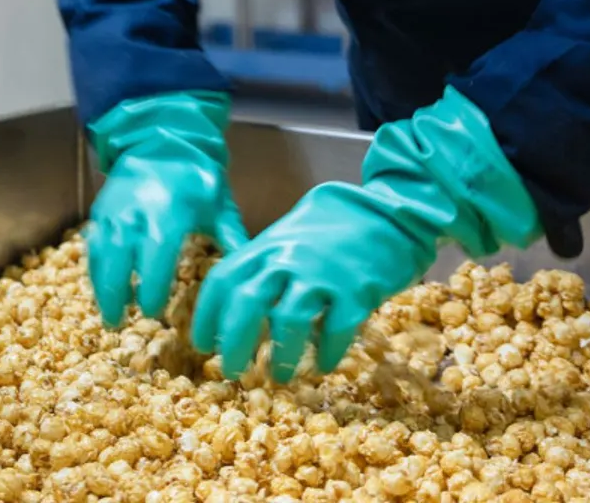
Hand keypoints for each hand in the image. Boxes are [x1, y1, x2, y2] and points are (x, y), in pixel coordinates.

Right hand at [83, 91, 246, 327]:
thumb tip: (252, 276)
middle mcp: (137, 211)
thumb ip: (232, 240)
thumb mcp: (219, 206)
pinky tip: (100, 288)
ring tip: (108, 313)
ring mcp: (116, 209)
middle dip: (117, 292)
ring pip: (101, 251)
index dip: (151, 284)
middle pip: (120, 257)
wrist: (163, 141)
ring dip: (101, 284)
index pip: (156, 254)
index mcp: (169, 212)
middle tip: (119, 322)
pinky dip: (94, 267)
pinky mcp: (102, 209)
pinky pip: (93, 241)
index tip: (152, 311)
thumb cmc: (196, 177)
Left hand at [191, 87, 540, 382]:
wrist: (388, 212)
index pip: (223, 280)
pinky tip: (324, 364)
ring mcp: (322, 274)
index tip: (201, 343)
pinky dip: (327, 352)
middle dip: (235, 342)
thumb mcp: (289, 236)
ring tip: (280, 377)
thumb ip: (264, 264)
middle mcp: (288, 258)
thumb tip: (237, 303)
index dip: (208, 315)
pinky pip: (335, 330)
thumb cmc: (333, 227)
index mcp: (266, 245)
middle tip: (232, 371)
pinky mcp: (357, 290)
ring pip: (290, 322)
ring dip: (282, 356)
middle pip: (248, 304)